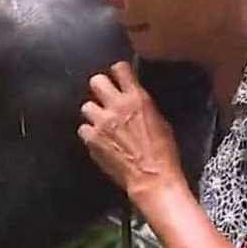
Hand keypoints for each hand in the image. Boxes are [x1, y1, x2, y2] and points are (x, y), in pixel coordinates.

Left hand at [77, 62, 184, 200]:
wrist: (152, 178)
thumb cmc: (163, 153)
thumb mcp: (160, 120)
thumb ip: (142, 105)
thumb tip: (132, 98)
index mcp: (137, 99)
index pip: (119, 68)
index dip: (118, 72)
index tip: (118, 76)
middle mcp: (116, 106)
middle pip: (96, 81)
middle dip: (100, 88)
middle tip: (105, 97)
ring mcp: (101, 123)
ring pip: (86, 106)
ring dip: (94, 113)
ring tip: (102, 123)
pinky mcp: (91, 139)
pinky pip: (83, 129)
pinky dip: (89, 133)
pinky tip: (98, 139)